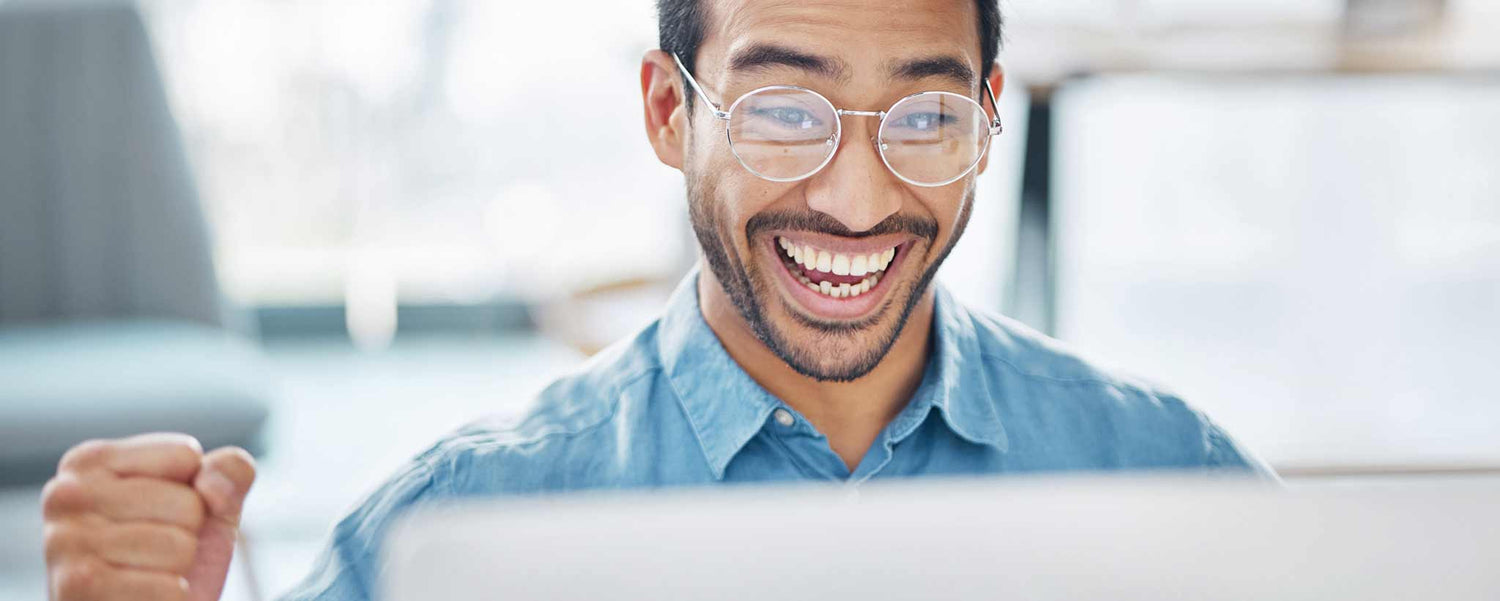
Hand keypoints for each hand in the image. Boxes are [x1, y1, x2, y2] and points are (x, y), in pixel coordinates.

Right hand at [42, 433, 256, 600]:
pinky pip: (169, 589)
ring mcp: (64, 542)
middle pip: (187, 504)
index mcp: (91, 461)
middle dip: (187, 533)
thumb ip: (230, 471)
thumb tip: (212, 482)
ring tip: (145, 575)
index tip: (164, 513)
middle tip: (155, 552)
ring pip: (179, 547)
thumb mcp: (211, 504)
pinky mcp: (76, 587)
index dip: (194, 491)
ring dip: (177, 569)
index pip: (185, 455)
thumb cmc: (171, 555)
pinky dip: (170, 599)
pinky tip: (140, 599)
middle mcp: (66, 494)